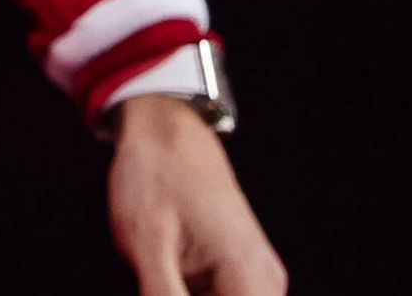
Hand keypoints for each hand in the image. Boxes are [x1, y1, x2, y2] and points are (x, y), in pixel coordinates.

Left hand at [107, 95, 282, 292]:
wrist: (164, 131)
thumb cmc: (156, 175)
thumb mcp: (148, 244)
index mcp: (251, 278)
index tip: (161, 291)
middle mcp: (263, 283)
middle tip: (155, 282)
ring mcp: (253, 278)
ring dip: (177, 295)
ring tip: (157, 272)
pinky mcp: (236, 275)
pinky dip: (182, 294)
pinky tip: (161, 280)